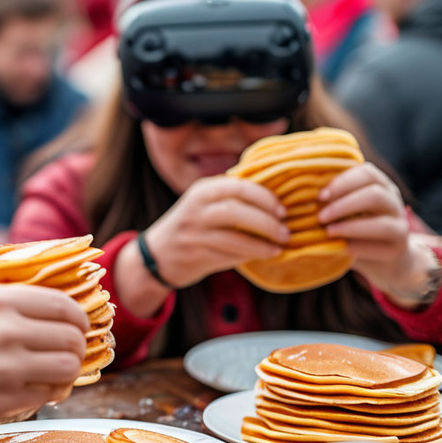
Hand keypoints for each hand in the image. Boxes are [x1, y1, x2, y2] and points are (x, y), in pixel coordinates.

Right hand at [0, 285, 88, 423]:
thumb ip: (16, 306)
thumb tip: (64, 317)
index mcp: (0, 299)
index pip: (66, 306)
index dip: (79, 320)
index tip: (76, 328)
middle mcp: (8, 329)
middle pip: (73, 338)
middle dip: (76, 348)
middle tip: (66, 354)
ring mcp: (8, 366)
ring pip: (68, 368)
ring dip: (67, 374)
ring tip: (52, 376)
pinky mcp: (5, 398)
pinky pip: (47, 395)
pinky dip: (47, 394)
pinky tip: (32, 390)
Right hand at [144, 176, 288, 287]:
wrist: (157, 255)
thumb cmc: (191, 226)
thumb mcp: (204, 202)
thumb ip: (231, 196)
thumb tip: (276, 197)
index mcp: (202, 190)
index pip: (238, 186)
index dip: (265, 197)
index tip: (282, 209)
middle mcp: (195, 210)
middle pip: (236, 211)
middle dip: (266, 222)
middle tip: (285, 231)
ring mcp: (194, 234)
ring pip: (234, 238)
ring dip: (261, 244)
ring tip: (279, 246)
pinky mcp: (196, 256)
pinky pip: (229, 255)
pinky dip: (250, 255)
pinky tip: (265, 255)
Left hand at [318, 162, 437, 303]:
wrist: (386, 260)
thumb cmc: (356, 229)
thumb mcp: (345, 211)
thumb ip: (331, 200)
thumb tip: (298, 194)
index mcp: (380, 185)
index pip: (367, 172)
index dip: (342, 182)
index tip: (320, 196)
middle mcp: (394, 202)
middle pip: (375, 194)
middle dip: (344, 204)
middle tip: (320, 216)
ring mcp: (401, 226)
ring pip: (381, 222)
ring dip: (351, 227)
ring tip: (329, 232)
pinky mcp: (399, 249)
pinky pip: (379, 247)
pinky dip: (358, 246)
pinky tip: (341, 248)